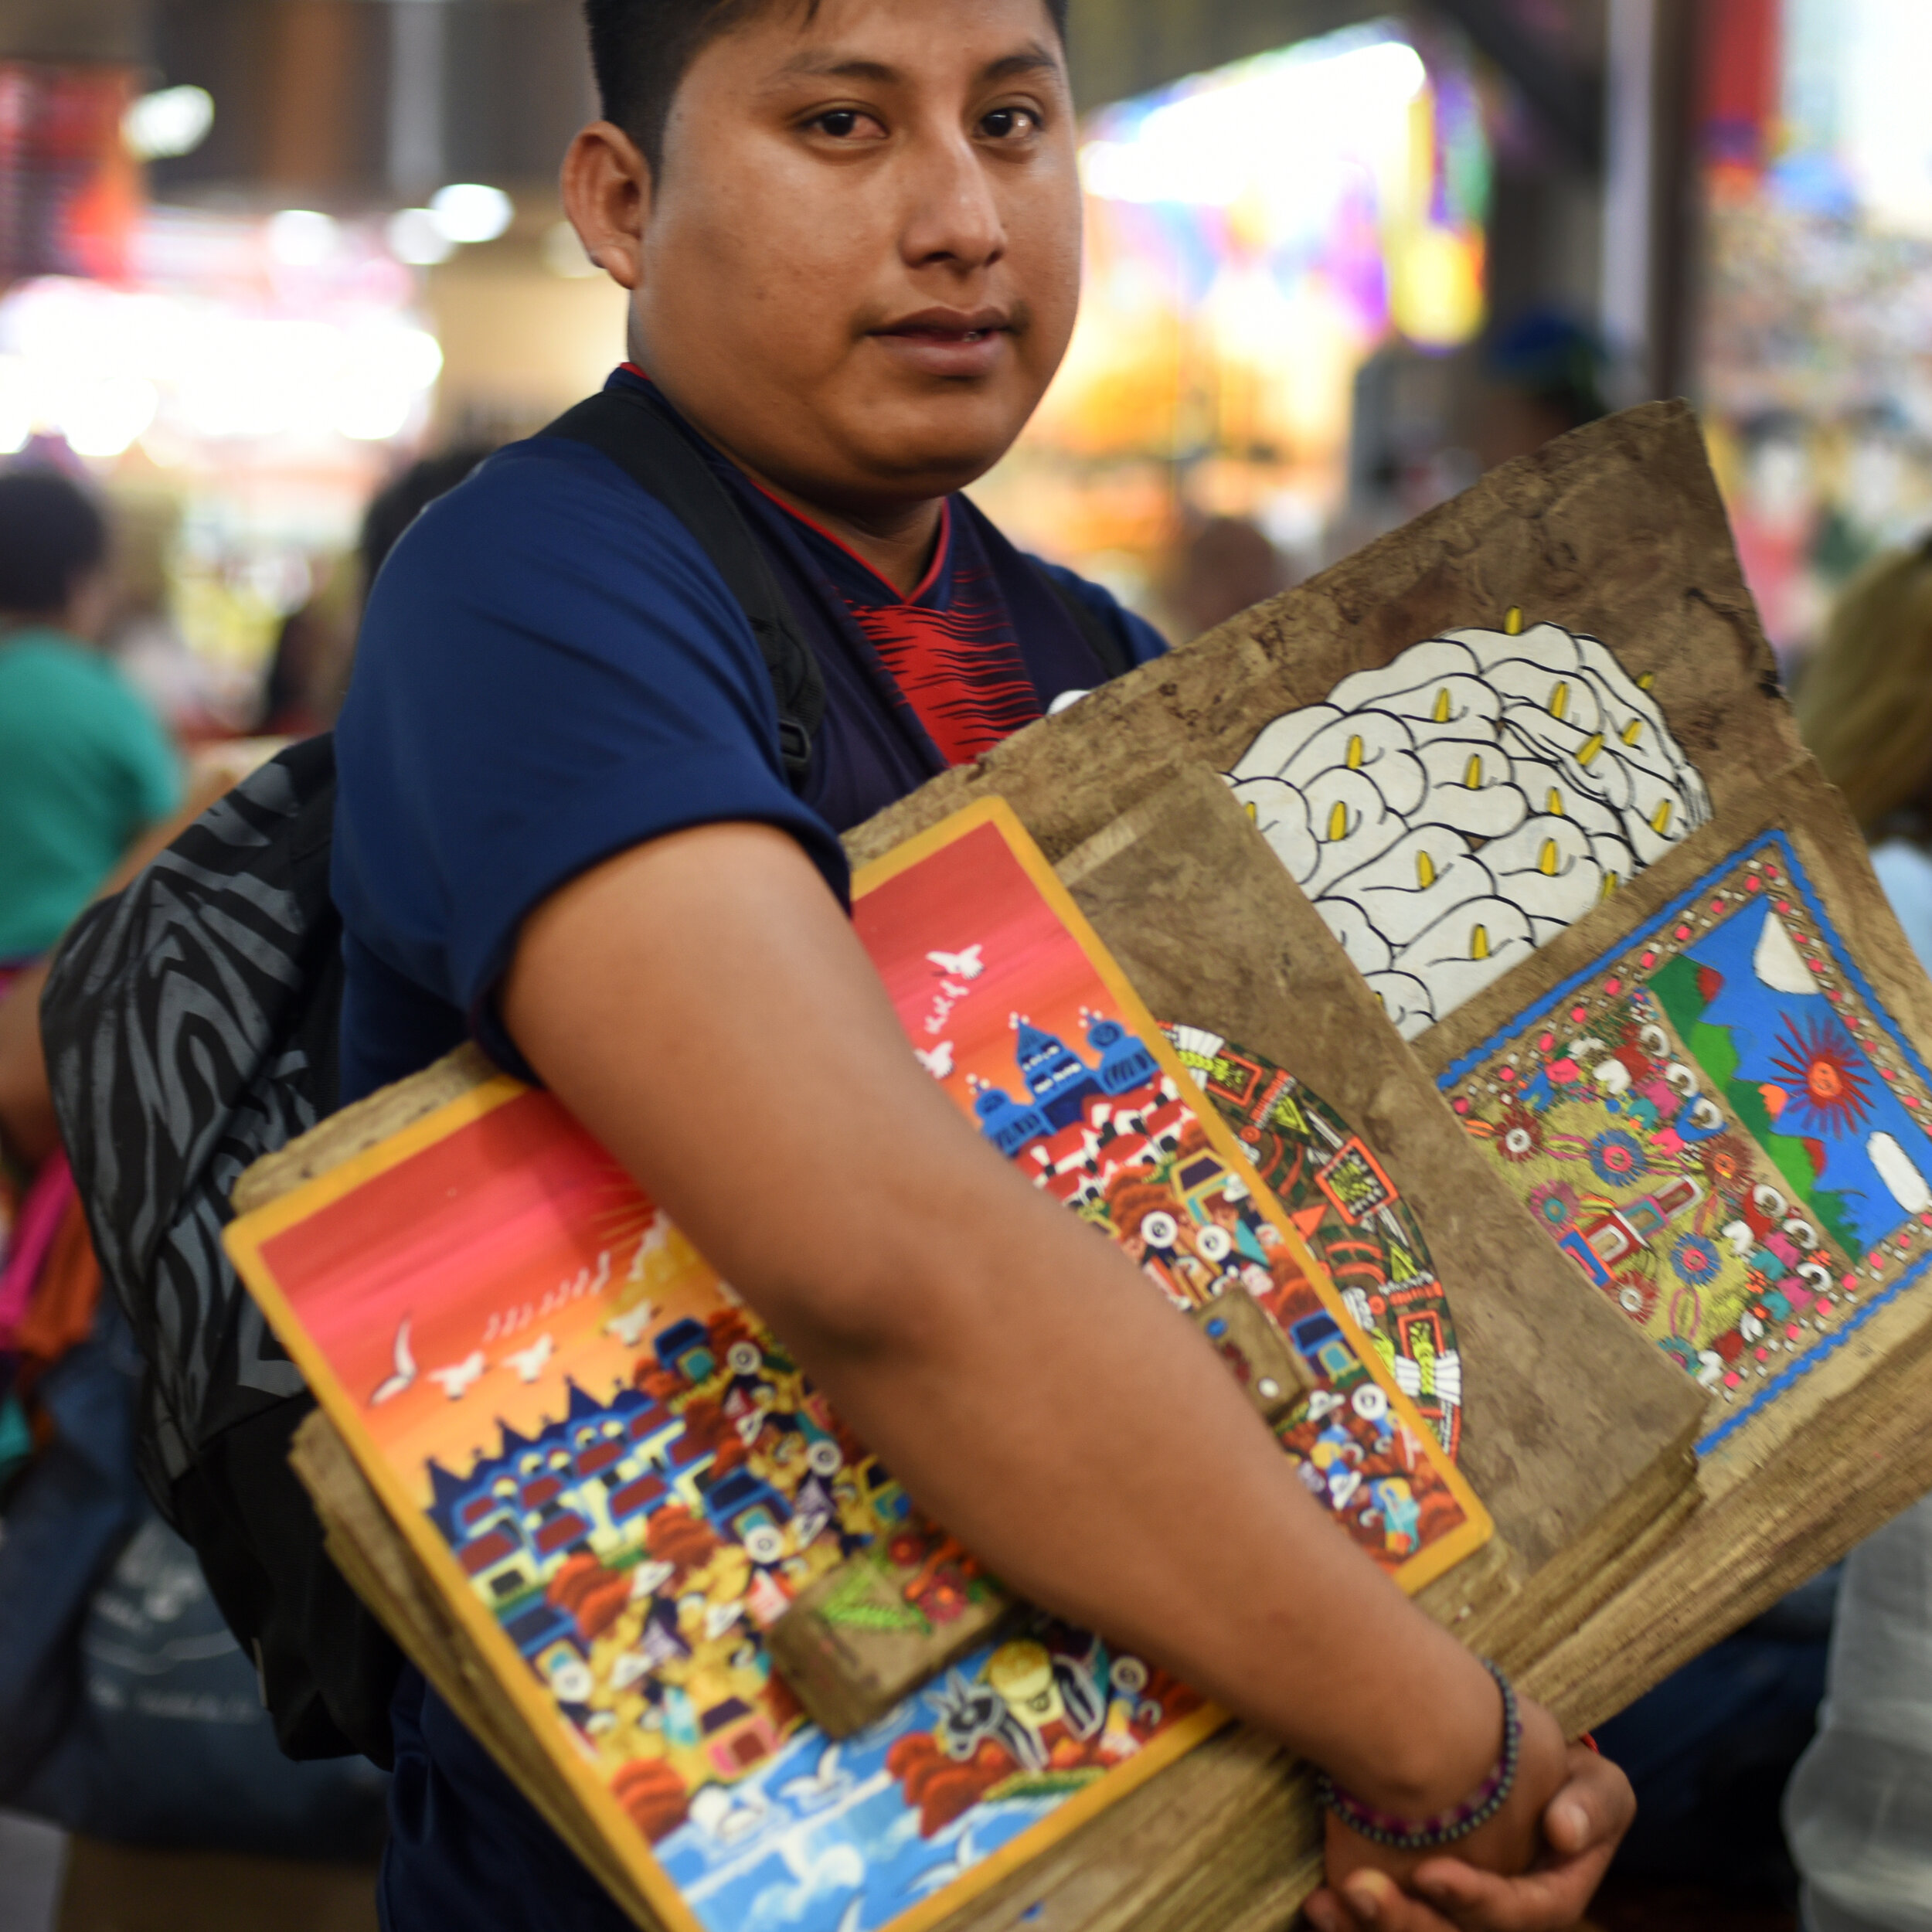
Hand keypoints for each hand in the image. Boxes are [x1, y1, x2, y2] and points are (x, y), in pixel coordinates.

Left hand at [1305, 1723, 1632, 1929]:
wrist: (1517, 1763)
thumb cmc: (1565, 1778)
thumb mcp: (1598, 1787)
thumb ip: (1592, 1807)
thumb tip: (1564, 1832)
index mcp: (1544, 1901)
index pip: (1515, 1914)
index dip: (1476, 1900)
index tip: (1432, 1872)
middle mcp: (1491, 1917)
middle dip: (1407, 1922)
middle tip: (1364, 1893)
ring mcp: (1449, 1914)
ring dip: (1367, 1927)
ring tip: (1328, 1903)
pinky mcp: (1412, 1900)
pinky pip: (1378, 1925)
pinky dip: (1347, 1919)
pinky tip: (1317, 1904)